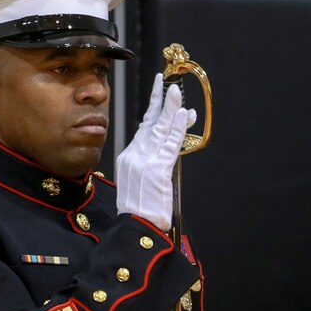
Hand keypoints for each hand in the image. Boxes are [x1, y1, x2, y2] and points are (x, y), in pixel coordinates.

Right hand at [115, 73, 196, 231]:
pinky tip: (183, 115)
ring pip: (160, 129)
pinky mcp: (158, 169)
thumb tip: (159, 153)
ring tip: (177, 92)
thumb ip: (146, 166)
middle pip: (149, 123)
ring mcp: (145, 161)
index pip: (143, 130)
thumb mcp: (137, 184)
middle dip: (159, 101)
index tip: (161, 99)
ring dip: (170, 108)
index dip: (154, 113)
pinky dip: (177, 128)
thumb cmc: (138, 212)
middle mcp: (133, 155)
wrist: (135, 227)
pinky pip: (170, 143)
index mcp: (127, 159)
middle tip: (167, 84)